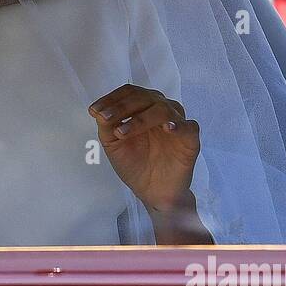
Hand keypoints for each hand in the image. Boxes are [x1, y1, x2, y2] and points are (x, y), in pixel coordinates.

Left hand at [89, 84, 200, 213]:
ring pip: (163, 109)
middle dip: (122, 107)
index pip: (130, 93)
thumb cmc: (135, 165)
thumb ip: (106, 126)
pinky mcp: (190, 139)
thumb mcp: (113, 145)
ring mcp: (177, 123)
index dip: (112, 98)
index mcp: (143, 108)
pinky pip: (188, 126)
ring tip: (122, 132)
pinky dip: (178, 125)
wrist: (152, 192)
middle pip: (145, 97)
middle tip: (106, 119)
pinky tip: (167, 129)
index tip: (94, 110)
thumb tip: (98, 110)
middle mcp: (161, 111)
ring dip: (140, 118)